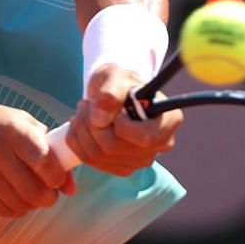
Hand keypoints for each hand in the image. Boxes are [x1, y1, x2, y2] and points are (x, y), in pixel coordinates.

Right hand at [0, 99, 74, 217]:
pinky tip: (12, 196)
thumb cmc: (1, 128)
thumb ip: (54, 155)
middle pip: (33, 191)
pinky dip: (14, 209)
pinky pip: (2, 211)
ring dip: (30, 204)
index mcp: (12, 128)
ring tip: (28, 192)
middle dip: (47, 197)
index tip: (56, 179)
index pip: (43, 161)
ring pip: (18, 204)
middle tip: (47, 193)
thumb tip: (70, 189)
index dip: (56, 177)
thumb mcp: (28, 129)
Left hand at [67, 63, 183, 176]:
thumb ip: (110, 93)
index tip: (115, 111)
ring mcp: (140, 160)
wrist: (114, 92)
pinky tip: (81, 124)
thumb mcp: (116, 76)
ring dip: (81, 129)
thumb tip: (99, 120)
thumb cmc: (120, 81)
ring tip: (84, 110)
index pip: (145, 138)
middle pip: (114, 148)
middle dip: (91, 123)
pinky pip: (88, 159)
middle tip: (87, 104)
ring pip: (97, 154)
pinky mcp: (120, 167)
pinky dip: (76, 139)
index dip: (121, 126)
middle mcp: (159, 145)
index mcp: (168, 121)